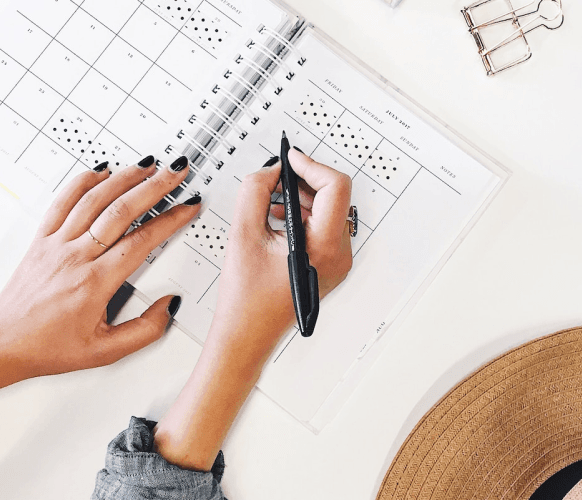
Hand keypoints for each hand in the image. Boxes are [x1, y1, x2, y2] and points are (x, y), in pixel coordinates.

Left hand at [0, 157, 200, 377]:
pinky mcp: (41, 239)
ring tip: (147, 165)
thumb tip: (169, 306)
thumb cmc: (49, 347)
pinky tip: (101, 171)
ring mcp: (56, 244)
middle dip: (154, 186)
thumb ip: (144, 330)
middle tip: (175, 172)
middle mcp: (75, 257)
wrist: (3, 342)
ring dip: (124, 178)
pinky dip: (83, 181)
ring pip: (94, 199)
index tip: (187, 207)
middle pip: (121, 211)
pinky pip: (62, 201)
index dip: (170, 220)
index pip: (141, 241)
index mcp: (95, 283)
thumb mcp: (106, 352)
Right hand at [153, 150, 353, 470]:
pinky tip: (277, 219)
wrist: (246, 335)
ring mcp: (337, 261)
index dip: (311, 165)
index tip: (290, 159)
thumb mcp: (243, 234)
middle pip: (334, 197)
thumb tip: (271, 170)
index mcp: (324, 247)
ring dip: (301, 198)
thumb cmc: (245, 299)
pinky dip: (302, 215)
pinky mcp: (329, 264)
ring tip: (271, 202)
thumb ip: (255, 191)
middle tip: (276, 177)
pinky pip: (323, 227)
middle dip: (304, 181)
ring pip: (329, 210)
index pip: (335, 187)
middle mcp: (339, 255)